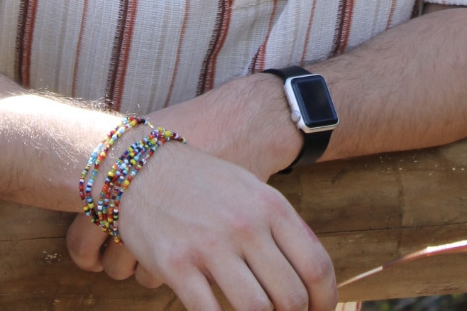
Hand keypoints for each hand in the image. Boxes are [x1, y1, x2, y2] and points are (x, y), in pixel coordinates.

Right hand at [66, 142, 335, 310]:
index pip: (316, 266)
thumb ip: (281, 228)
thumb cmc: (201, 184)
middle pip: (290, 296)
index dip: (326, 301)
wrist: (140, 168)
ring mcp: (210, 246)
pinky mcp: (176, 265)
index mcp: (270, 205)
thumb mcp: (249, 190)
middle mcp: (244, 225)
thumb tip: (313, 276)